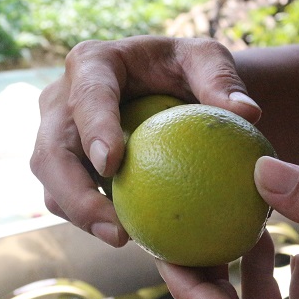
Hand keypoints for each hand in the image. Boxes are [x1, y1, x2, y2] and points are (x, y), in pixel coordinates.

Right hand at [30, 36, 261, 245]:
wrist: (166, 87)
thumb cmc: (186, 69)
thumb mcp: (206, 59)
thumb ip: (221, 78)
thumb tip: (247, 112)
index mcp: (91, 64)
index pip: (86, 96)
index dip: (93, 129)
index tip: (112, 163)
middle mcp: (61, 102)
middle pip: (51, 152)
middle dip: (74, 194)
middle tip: (115, 229)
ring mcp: (59, 139)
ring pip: (52, 185)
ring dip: (81, 216)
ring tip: (123, 239)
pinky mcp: (68, 171)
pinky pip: (71, 202)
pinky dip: (96, 222)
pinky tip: (135, 239)